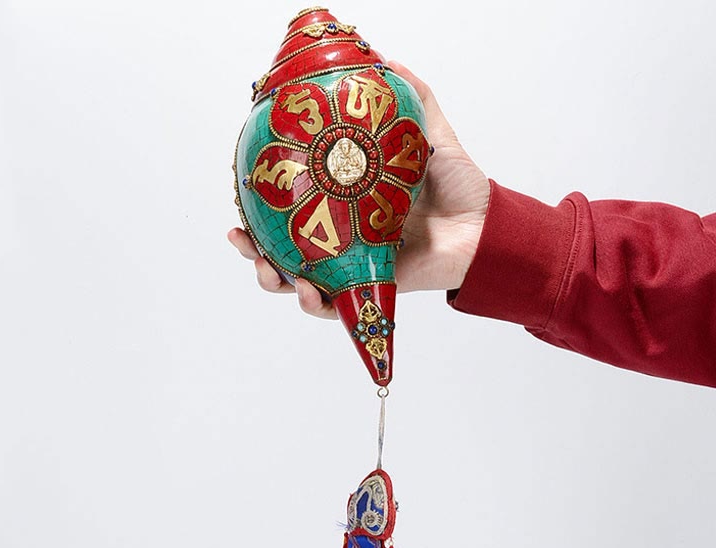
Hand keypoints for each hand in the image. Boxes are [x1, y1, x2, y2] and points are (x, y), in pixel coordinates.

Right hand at [228, 62, 489, 319]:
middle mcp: (343, 238)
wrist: (486, 229)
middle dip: (255, 249)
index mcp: (346, 204)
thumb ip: (413, 100)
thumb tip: (386, 61)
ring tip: (268, 271)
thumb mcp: (431, 137)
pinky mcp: (369, 289)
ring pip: (299, 282)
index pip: (293, 208)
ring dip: (275, 280)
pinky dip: (316, 304)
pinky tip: (308, 291)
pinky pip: (334, 306)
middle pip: (284, 249)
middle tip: (242, 239)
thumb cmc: (459, 188)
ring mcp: (353, 267)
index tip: (243, 193)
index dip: (262, 205)